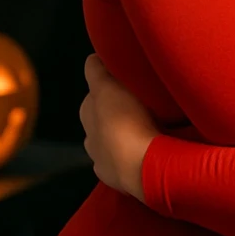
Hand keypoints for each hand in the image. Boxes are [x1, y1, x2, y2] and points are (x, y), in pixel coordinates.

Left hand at [80, 54, 155, 200]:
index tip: (130, 76)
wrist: (143, 167)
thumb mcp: (109, 87)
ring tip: (146, 128)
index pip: (96, 88)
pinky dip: (128, 156)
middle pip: (103, 114)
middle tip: (143, 101)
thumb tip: (91, 59)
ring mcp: (101, 158)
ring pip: (111, 139)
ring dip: (123, 134)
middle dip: (117, 108)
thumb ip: (97, 71)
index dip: (111, 81)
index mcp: (88, 109)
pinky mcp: (114, 177)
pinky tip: (143, 152)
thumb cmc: (127, 122)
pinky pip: (121, 162)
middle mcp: (89, 134)